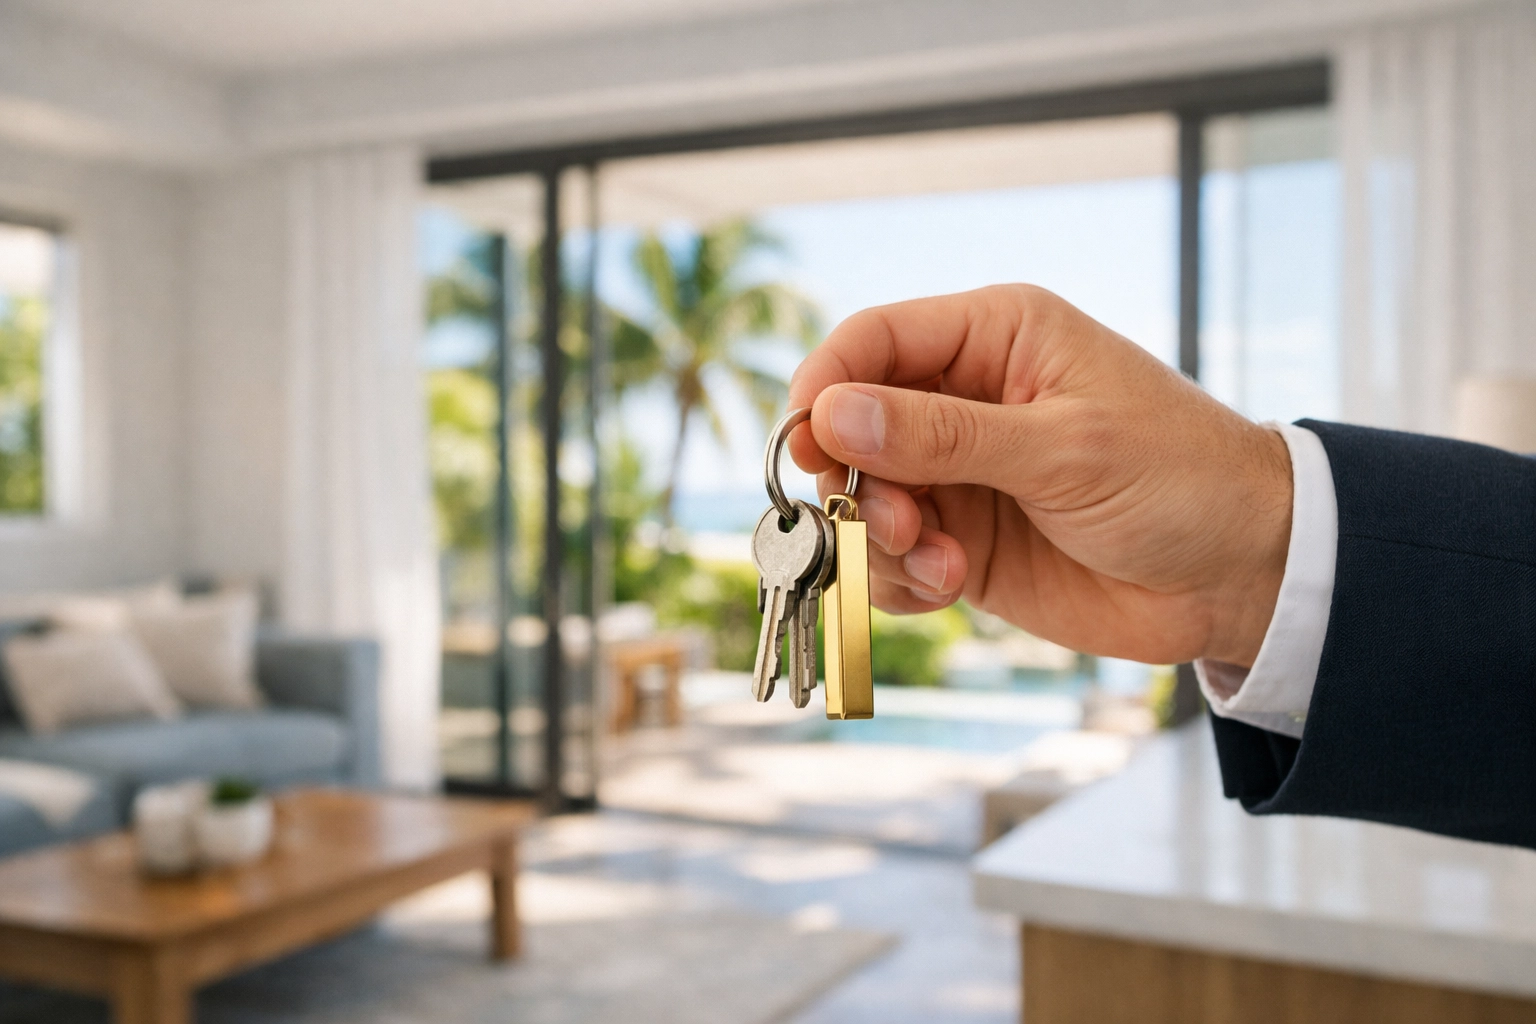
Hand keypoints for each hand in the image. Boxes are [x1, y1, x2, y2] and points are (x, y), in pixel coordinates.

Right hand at [786, 285, 1291, 667]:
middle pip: (852, 426)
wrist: (1241, 576)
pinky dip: (900, 580)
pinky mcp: (963, 542)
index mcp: (994, 338)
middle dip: (855, 481)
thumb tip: (832, 414)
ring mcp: (960, 475)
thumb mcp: (1064, 448)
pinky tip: (950, 586)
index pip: (873, 341)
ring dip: (880, 540)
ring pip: (863, 499)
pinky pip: (890, 560)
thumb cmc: (1179, 480)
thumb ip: (943, 435)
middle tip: (893, 523)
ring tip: (944, 564)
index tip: (802, 445)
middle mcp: (964, 400)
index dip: (825, 386)